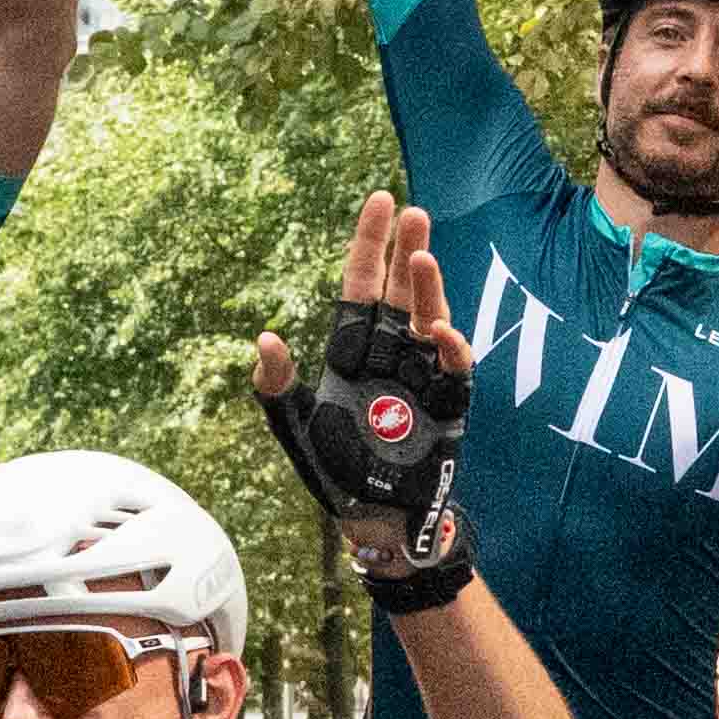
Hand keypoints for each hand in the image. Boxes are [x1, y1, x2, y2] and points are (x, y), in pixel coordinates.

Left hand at [245, 195, 472, 576]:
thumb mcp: (293, 425)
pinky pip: (453, 369)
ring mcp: (422, 376)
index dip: (370, 243)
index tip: (381, 200)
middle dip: (408, 249)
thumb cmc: (333, 471)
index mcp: (352, 348)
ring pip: (430, 318)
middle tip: (414, 212)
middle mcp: (390, 353)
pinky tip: (439, 331)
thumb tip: (264, 338)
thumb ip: (276, 385)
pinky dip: (449, 348)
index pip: (362, 282)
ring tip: (422, 258)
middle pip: (401, 290)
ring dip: (428, 289)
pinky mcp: (448, 406)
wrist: (372, 518)